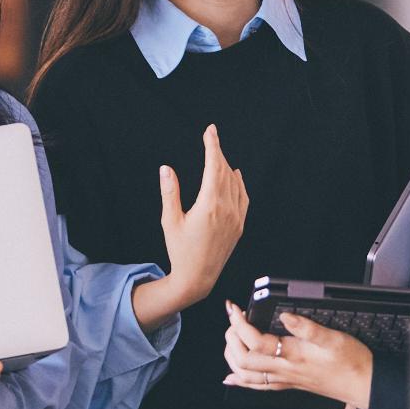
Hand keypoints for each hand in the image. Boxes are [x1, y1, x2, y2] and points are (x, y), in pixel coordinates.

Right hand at [132, 125, 249, 329]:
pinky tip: (235, 176)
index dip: (212, 145)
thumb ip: (170, 192)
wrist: (198, 278)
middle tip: (210, 139)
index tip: (210, 130)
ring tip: (218, 155)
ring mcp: (236, 218)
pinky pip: (243, 197)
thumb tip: (166, 168)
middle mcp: (226, 209)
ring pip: (235, 183)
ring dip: (226, 167)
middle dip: (217, 153)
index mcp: (209, 205)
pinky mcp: (239, 226)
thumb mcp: (169, 221)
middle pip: (225, 171)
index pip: (213, 166)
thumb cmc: (180, 250)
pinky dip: (239, 183)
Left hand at [222, 301, 372, 408]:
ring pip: (247, 376)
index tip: (235, 309)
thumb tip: (286, 316)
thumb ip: (308, 327)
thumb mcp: (334, 338)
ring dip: (232, 357)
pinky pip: (259, 386)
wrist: (363, 385)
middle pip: (244, 360)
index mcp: (293, 355)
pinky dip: (241, 381)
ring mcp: (285, 379)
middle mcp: (285, 370)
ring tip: (230, 339)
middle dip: (231, 339)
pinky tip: (232, 378)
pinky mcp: (289, 384)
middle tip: (233, 321)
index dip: (239, 324)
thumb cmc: (351, 362)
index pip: (255, 341)